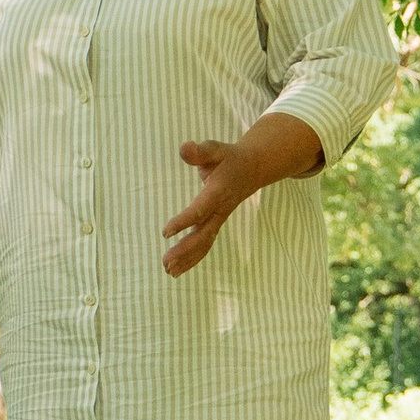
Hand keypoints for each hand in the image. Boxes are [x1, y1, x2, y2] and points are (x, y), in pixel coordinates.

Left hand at [162, 140, 253, 276]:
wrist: (253, 168)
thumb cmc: (229, 158)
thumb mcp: (215, 149)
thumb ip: (200, 151)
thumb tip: (184, 148)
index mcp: (218, 192)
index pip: (200, 209)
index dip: (184, 221)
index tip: (165, 232)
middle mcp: (220, 210)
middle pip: (203, 234)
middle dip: (185, 249)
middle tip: (166, 261)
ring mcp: (220, 219)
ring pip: (205, 243)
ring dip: (188, 259)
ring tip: (169, 271)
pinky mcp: (217, 223)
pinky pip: (206, 244)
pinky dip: (193, 258)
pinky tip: (178, 269)